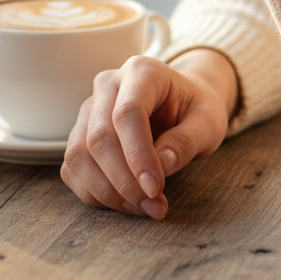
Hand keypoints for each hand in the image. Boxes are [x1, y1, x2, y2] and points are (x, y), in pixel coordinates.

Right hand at [60, 51, 236, 217]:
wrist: (183, 102)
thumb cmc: (195, 109)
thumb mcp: (208, 122)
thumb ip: (187, 141)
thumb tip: (161, 167)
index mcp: (142, 72)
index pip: (127, 113)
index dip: (138, 155)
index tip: (155, 189)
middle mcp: (109, 84)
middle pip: (99, 137)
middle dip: (124, 181)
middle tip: (154, 205)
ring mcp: (90, 108)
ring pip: (79, 155)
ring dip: (108, 192)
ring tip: (143, 207)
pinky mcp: (80, 133)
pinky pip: (73, 169)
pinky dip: (95, 194)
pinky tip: (125, 202)